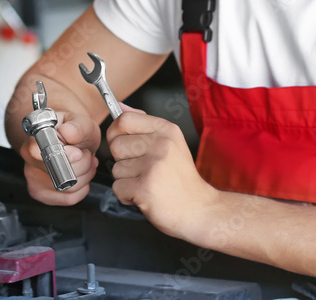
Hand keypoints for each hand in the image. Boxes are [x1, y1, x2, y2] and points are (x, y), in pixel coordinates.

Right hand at [20, 110, 99, 205]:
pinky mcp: (42, 195)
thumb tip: (67, 133)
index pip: (40, 153)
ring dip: (85, 176)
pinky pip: (69, 198)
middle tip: (85, 153)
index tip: (78, 152)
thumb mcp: (80, 122)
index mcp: (34, 140)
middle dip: (82, 165)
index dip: (65, 155)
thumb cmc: (73, 130)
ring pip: (67, 188)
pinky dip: (82, 188)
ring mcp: (34, 181)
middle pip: (59, 174)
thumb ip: (76, 126)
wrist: (72, 139)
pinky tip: (81, 174)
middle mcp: (30, 162)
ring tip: (85, 162)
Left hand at [106, 106, 217, 239]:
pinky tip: (145, 196)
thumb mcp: (169, 143)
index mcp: (166, 130)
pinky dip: (127, 196)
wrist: (199, 209)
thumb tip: (119, 106)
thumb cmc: (179, 178)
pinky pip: (118, 187)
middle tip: (142, 170)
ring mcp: (154, 165)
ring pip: (116, 168)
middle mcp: (161, 144)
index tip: (124, 144)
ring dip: (126, 180)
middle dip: (122, 161)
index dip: (116, 133)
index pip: (124, 119)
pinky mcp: (146, 187)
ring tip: (147, 183)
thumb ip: (143, 124)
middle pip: (116, 144)